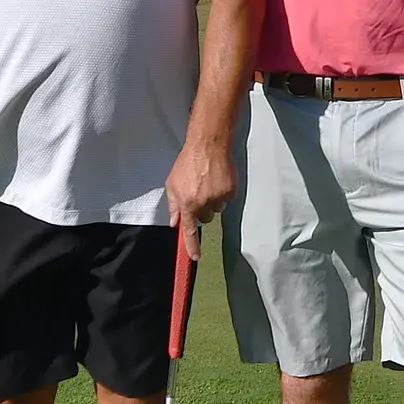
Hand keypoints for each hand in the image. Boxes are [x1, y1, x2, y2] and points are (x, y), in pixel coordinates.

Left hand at [164, 131, 235, 255]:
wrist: (208, 145)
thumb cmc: (187, 162)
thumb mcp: (172, 183)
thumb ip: (173, 205)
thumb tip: (174, 223)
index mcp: (187, 203)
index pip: (189, 230)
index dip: (192, 246)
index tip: (195, 257)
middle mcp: (203, 203)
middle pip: (205, 219)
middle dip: (203, 210)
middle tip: (200, 192)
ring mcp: (219, 197)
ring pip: (217, 209)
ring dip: (214, 200)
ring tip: (209, 182)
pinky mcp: (231, 191)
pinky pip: (228, 199)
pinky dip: (224, 192)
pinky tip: (218, 179)